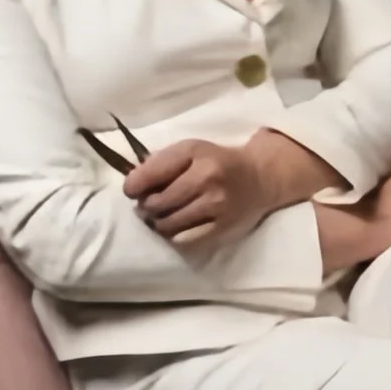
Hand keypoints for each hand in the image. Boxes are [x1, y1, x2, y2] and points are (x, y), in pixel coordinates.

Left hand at [123, 140, 271, 245]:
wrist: (259, 177)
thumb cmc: (216, 160)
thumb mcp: (190, 149)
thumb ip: (161, 162)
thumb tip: (133, 184)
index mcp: (194, 152)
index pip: (151, 173)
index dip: (133, 185)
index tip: (131, 190)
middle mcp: (206, 178)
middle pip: (157, 203)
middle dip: (145, 206)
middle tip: (147, 204)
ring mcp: (216, 205)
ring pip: (168, 224)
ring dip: (157, 222)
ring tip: (159, 216)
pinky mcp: (222, 227)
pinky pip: (184, 240)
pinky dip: (173, 236)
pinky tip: (174, 227)